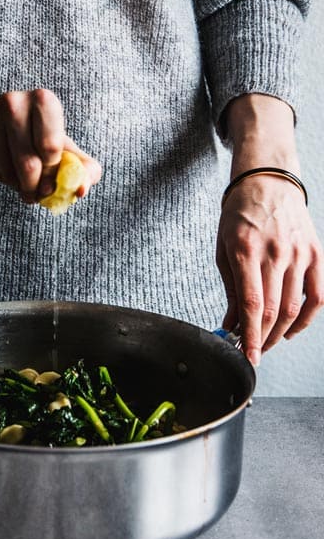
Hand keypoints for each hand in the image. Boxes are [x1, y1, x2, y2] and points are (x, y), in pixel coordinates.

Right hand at [0, 86, 101, 202]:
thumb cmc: (34, 136)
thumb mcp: (63, 147)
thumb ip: (83, 168)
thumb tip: (81, 190)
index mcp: (44, 100)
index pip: (51, 148)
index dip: (53, 172)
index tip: (52, 177)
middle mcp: (15, 102)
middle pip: (29, 165)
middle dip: (36, 186)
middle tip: (38, 191)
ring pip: (9, 172)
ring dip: (19, 185)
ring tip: (21, 177)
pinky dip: (2, 180)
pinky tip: (4, 168)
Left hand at [216, 175, 323, 366]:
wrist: (268, 182)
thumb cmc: (240, 214)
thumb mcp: (223, 247)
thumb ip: (230, 288)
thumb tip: (230, 323)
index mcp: (246, 250)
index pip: (251, 304)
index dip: (249, 336)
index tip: (247, 356)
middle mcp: (275, 253)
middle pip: (272, 310)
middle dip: (261, 338)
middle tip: (253, 350)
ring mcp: (299, 254)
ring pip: (293, 308)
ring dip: (279, 333)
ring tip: (267, 342)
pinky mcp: (315, 254)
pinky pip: (316, 296)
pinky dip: (305, 320)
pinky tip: (291, 330)